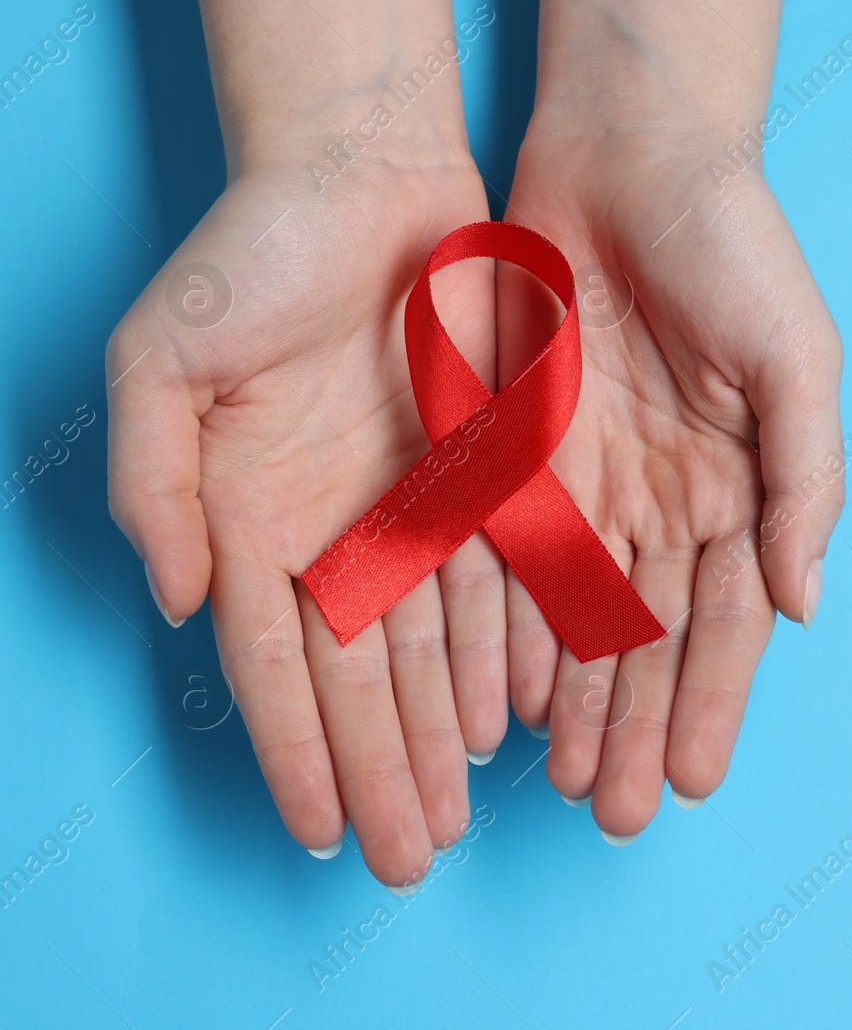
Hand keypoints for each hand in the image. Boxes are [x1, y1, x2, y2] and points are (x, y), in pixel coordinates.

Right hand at [107, 148, 511, 886]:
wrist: (364, 178)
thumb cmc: (252, 257)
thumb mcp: (165, 359)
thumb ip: (154, 485)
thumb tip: (177, 603)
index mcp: (252, 519)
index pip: (273, 666)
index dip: (295, 750)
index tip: (317, 831)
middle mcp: (334, 530)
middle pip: (361, 680)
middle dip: (382, 772)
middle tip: (408, 859)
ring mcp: (411, 508)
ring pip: (432, 649)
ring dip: (442, 736)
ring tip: (459, 815)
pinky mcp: (483, 475)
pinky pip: (498, 581)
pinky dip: (503, 651)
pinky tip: (512, 719)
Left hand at [498, 115, 844, 840]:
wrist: (631, 152)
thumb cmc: (735, 246)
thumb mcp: (798, 359)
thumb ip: (805, 485)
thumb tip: (802, 606)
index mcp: (743, 486)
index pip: (727, 620)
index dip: (711, 701)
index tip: (690, 781)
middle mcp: (668, 500)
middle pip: (650, 639)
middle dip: (635, 727)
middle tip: (613, 815)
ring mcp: (592, 481)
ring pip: (579, 620)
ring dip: (575, 704)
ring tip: (561, 783)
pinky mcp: (520, 451)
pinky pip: (513, 560)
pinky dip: (512, 632)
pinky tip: (509, 696)